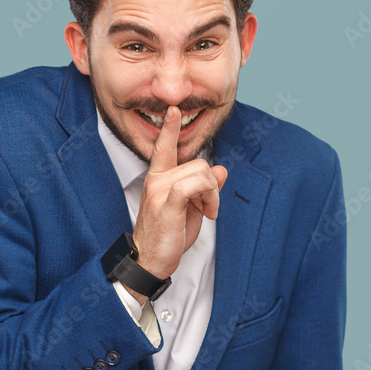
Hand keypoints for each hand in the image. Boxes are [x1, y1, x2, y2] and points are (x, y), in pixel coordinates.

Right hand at [128, 105, 227, 285]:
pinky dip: (208, 197)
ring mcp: (160, 190)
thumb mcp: (190, 208)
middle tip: (207, 208)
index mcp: (159, 178)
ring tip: (207, 212)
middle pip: (199, 163)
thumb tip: (221, 170)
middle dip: (211, 186)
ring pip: (201, 173)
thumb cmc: (166, 235)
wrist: (149, 260)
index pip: (164, 147)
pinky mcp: (167, 203)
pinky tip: (207, 212)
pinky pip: (195, 185)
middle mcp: (157, 180)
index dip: (169, 129)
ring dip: (212, 194)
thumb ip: (203, 187)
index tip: (171, 109)